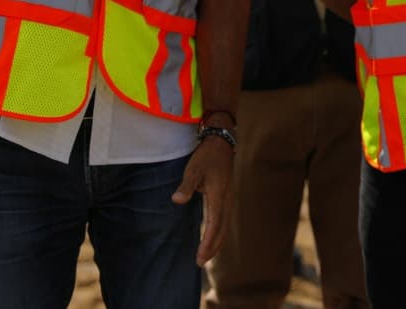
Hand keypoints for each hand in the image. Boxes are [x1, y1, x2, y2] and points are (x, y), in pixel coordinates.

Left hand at [171, 136, 233, 265]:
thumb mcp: (194, 169)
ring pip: (225, 226)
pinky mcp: (227, 197)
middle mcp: (226, 200)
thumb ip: (186, 186)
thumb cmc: (206, 157)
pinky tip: (212, 236)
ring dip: (216, 242)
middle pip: (222, 230)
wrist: (221, 143)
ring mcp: (228, 199)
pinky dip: (219, 232)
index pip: (214, 225)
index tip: (200, 256)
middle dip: (212, 248)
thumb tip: (176, 201)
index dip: (208, 242)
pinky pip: (224, 220)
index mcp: (219, 196)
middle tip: (200, 262)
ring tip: (206, 255)